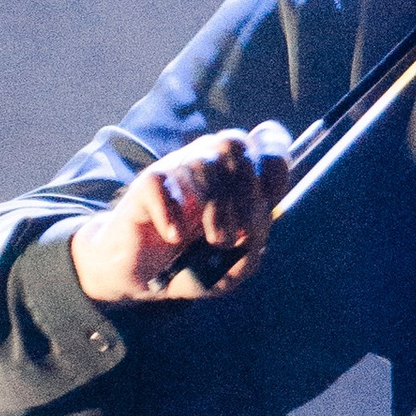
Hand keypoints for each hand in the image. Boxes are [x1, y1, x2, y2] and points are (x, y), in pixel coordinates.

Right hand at [69, 123, 292, 305]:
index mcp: (238, 175)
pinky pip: (164, 183)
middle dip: (246, 193)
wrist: (141, 276)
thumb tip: (252, 232)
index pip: (266, 139)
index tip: (269, 198)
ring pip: (204, 164)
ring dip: (216, 209)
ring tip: (214, 240)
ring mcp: (176, 169)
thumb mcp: (228, 271)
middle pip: (236, 143)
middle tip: (241, 232)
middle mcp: (208, 162)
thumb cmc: (189, 264)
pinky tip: (173, 235)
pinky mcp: (147, 183)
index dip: (274, 163)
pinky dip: (174, 215)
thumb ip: (249, 256)